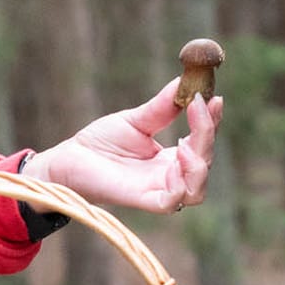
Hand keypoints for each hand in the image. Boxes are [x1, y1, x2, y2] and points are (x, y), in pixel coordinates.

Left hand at [21, 77, 222, 213]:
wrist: (70, 158)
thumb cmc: (100, 142)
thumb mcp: (136, 120)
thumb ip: (163, 107)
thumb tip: (184, 82)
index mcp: (172, 158)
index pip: (204, 142)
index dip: (212, 121)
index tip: (214, 97)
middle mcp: (170, 176)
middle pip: (205, 163)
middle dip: (207, 134)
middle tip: (198, 105)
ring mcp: (158, 190)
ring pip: (197, 189)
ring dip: (200, 164)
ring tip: (185, 141)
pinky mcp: (143, 201)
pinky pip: (172, 202)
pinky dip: (180, 185)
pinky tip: (175, 161)